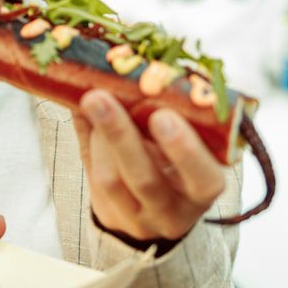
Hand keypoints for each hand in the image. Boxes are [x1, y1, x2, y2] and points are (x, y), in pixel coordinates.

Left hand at [73, 90, 225, 240]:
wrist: (154, 217)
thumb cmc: (176, 168)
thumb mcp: (184, 148)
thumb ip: (165, 113)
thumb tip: (135, 69)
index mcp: (202, 189)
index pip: (204, 179)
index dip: (185, 151)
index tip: (162, 116)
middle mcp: (173, 211)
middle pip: (145, 180)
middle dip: (120, 136)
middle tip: (100, 97)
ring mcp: (138, 219)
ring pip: (111, 181)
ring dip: (97, 135)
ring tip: (90, 100)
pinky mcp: (109, 216)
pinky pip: (91, 179)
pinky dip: (87, 142)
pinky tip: (83, 114)